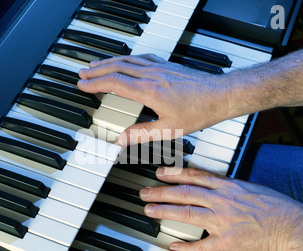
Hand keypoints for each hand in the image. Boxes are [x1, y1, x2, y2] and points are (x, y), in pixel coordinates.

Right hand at [78, 54, 230, 146]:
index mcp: (149, 91)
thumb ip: (142, 134)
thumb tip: (122, 140)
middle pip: (116, 68)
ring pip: (127, 60)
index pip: (114, 83)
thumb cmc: (199, 111)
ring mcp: (159, 67)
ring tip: (95, 66)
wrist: (220, 95)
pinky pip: (140, 57)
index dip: (95, 83)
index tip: (83, 84)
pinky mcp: (166, 65)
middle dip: (96, 70)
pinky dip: (126, 59)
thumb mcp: (169, 129)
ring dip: (108, 62)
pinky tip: (124, 61)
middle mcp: (152, 75)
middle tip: (82, 73)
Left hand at [139, 166, 302, 250]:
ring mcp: (223, 221)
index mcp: (227, 186)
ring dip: (165, 211)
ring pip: (187, 213)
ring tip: (149, 210)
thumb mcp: (249, 186)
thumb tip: (211, 182)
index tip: (159, 173)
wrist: (291, 226)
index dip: (174, 174)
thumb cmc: (274, 206)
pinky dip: (187, 247)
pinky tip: (174, 246)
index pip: (195, 176)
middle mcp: (221, 201)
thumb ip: (227, 185)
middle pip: (185, 193)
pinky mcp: (227, 241)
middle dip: (161, 192)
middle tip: (145, 192)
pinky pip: (202, 246)